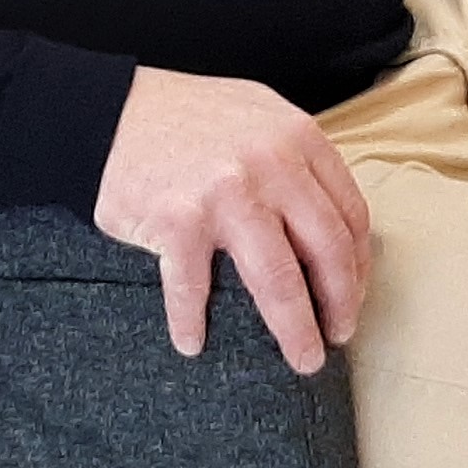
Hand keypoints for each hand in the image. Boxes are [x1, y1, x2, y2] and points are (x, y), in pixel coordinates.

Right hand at [91, 66, 371, 374]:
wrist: (109, 108)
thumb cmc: (187, 118)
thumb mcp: (261, 116)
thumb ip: (298, 160)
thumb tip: (334, 226)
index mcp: (298, 139)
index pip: (350, 215)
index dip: (357, 266)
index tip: (351, 297)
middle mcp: (271, 164)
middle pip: (326, 252)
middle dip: (338, 306)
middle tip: (336, 338)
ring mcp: (225, 193)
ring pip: (278, 280)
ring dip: (295, 329)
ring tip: (302, 358)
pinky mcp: (178, 219)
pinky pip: (193, 288)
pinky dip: (191, 322)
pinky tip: (192, 342)